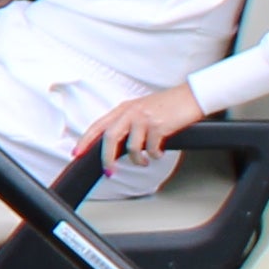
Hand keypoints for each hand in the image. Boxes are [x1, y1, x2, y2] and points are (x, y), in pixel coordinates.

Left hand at [79, 84, 208, 174]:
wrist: (191, 97)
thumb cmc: (168, 105)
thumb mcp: (141, 109)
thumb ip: (127, 122)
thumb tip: (114, 145)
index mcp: (124, 108)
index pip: (98, 125)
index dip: (86, 140)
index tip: (76, 153)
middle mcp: (131, 112)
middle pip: (109, 138)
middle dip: (106, 158)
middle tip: (109, 172)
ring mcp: (144, 118)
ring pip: (132, 147)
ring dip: (138, 160)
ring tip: (144, 161)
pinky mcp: (159, 125)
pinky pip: (151, 149)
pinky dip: (154, 155)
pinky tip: (158, 152)